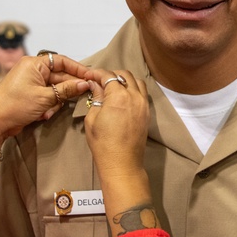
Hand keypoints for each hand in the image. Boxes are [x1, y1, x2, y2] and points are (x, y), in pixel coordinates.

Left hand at [0, 53, 90, 146]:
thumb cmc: (14, 106)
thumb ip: (67, 90)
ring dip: (56, 101)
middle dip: (68, 89)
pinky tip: (43, 115)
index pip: (61, 61)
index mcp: (34, 64)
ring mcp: (31, 83)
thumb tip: (85, 84)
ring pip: (55, 89)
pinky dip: (49, 106)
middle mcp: (32, 70)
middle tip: (82, 96)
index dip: (77, 68)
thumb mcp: (44, 98)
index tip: (90, 76)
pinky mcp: (30, 95)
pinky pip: (48, 97)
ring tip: (49, 111)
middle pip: (60, 76)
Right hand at [82, 69, 148, 183]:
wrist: (122, 163)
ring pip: (137, 81)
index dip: (97, 73)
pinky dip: (133, 89)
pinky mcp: (147, 112)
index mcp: (119, 96)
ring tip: (113, 87)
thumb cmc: (103, 143)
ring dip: (125, 80)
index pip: (108, 76)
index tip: (89, 76)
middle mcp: (135, 96)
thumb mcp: (92, 119)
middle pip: (125, 75)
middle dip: (111, 74)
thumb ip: (96, 98)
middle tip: (100, 81)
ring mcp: (144, 104)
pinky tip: (123, 96)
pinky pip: (142, 93)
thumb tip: (95, 84)